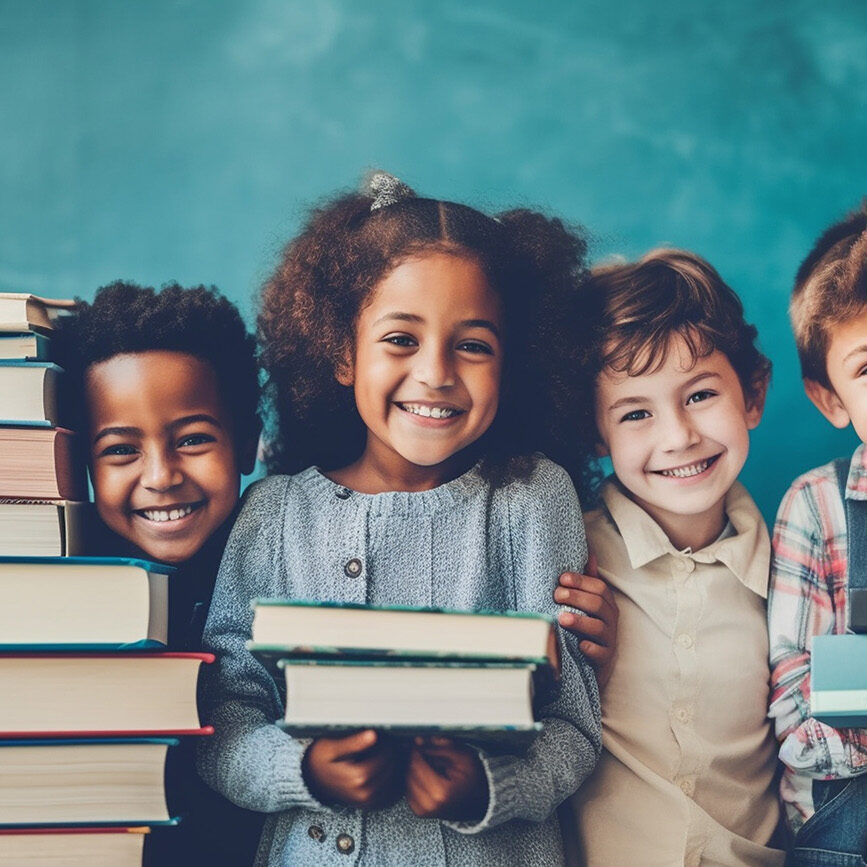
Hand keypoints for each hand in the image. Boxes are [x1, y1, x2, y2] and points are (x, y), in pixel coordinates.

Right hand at [302, 729, 403, 808]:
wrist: (311, 780)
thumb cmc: (320, 760)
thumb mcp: (332, 747)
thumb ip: (354, 742)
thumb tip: (372, 735)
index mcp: (357, 778)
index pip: (386, 757)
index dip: (387, 744)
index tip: (382, 735)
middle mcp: (364, 793)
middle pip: (392, 768)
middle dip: (390, 753)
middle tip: (384, 741)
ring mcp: (368, 801)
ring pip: (394, 779)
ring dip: (392, 764)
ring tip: (381, 752)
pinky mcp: (369, 804)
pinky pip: (390, 790)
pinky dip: (390, 777)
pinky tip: (381, 766)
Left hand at [406, 736, 488, 821]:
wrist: (482, 800)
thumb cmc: (475, 778)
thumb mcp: (461, 755)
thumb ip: (438, 746)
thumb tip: (417, 740)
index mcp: (440, 791)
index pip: (416, 763)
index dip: (417, 749)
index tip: (420, 741)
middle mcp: (429, 805)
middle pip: (409, 771)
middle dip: (415, 759)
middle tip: (427, 751)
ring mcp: (424, 811)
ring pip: (406, 780)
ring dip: (414, 769)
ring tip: (431, 765)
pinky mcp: (421, 812)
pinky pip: (408, 790)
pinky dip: (414, 780)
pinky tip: (427, 776)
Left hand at [554, 554, 618, 688]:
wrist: (593, 664)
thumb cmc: (587, 627)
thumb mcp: (588, 604)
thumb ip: (588, 581)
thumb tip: (590, 555)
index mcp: (606, 604)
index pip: (598, 587)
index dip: (581, 581)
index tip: (562, 579)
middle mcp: (610, 620)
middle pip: (598, 604)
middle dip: (576, 597)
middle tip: (557, 596)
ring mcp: (608, 640)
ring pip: (598, 628)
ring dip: (580, 621)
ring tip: (562, 618)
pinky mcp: (604, 659)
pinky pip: (600, 653)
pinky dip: (590, 648)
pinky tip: (579, 645)